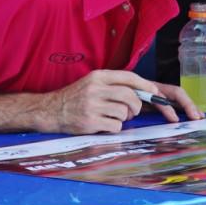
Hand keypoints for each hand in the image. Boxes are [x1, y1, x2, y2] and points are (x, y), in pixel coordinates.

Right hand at [47, 70, 202, 133]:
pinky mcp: (89, 121)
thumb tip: (145, 92)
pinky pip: (115, 126)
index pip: (129, 77)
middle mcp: (96, 88)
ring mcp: (92, 105)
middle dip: (136, 106)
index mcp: (99, 76)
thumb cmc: (76, 97)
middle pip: (130, 96)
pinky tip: (102, 124)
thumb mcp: (93, 83)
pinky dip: (114, 127)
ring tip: (112, 117)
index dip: (145, 85)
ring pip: (124, 112)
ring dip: (123, 118)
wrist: (50, 110)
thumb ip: (115, 85)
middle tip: (131, 111)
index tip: (155, 92)